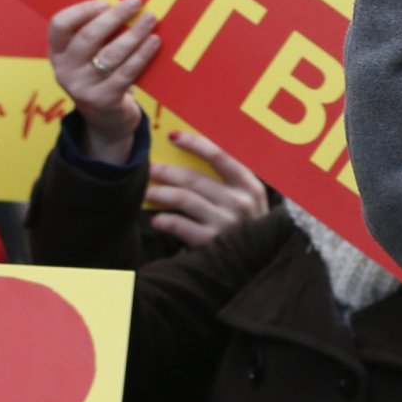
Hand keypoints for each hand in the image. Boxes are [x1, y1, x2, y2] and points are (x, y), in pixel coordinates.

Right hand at [49, 0, 158, 163]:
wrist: (105, 121)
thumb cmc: (101, 75)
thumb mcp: (89, 56)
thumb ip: (97, 33)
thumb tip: (125, 3)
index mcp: (58, 53)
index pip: (59, 25)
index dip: (81, 11)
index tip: (105, 2)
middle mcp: (65, 70)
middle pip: (88, 36)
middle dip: (114, 17)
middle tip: (135, 2)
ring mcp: (83, 87)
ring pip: (111, 54)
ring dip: (134, 34)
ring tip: (150, 19)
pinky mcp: (104, 101)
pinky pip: (126, 73)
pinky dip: (142, 55)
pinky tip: (154, 42)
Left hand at [148, 128, 270, 246]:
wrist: (253, 265)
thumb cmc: (243, 226)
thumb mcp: (246, 199)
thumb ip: (227, 178)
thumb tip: (188, 153)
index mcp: (249, 185)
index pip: (219, 155)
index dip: (194, 143)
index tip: (173, 136)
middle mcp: (240, 202)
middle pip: (194, 178)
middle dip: (167, 170)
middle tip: (149, 167)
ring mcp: (227, 224)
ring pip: (184, 199)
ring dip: (160, 192)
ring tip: (148, 191)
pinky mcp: (212, 244)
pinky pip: (181, 226)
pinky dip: (165, 220)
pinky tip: (156, 219)